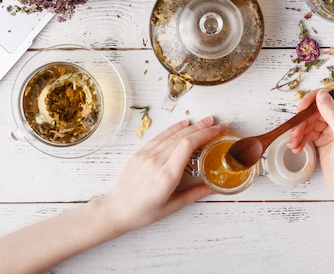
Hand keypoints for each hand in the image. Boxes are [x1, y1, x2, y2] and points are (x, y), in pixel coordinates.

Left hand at [99, 116, 226, 233]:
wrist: (115, 209)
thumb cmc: (142, 212)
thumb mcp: (172, 207)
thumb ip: (194, 194)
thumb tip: (213, 187)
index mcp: (166, 175)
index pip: (188, 145)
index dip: (205, 135)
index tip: (217, 131)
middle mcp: (156, 161)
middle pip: (183, 137)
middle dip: (202, 129)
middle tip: (218, 125)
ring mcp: (147, 155)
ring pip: (172, 135)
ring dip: (191, 126)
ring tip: (206, 121)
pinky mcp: (140, 153)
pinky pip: (160, 137)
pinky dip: (173, 129)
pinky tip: (183, 124)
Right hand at [288, 89, 333, 199]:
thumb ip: (333, 114)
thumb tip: (321, 95)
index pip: (330, 95)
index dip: (314, 99)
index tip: (301, 109)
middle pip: (316, 109)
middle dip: (303, 120)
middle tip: (294, 133)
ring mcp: (333, 129)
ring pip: (309, 121)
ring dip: (299, 131)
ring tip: (294, 144)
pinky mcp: (324, 139)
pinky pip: (308, 132)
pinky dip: (300, 139)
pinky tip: (296, 147)